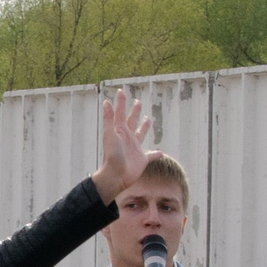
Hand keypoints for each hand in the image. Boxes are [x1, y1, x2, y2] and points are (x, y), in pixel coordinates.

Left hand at [91, 86, 154, 202]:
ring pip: (141, 134)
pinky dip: (156, 154)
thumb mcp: (109, 134)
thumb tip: (106, 102)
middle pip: (132, 121)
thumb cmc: (111, 155)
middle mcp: (127, 138)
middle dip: (134, 111)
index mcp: (120, 131)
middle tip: (138, 101)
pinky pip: (151, 155)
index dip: (121, 102)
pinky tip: (160, 153)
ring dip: (144, 127)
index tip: (121, 91)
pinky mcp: (142, 160)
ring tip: (148, 119)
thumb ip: (109, 118)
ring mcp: (135, 148)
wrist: (116, 175)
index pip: (120, 113)